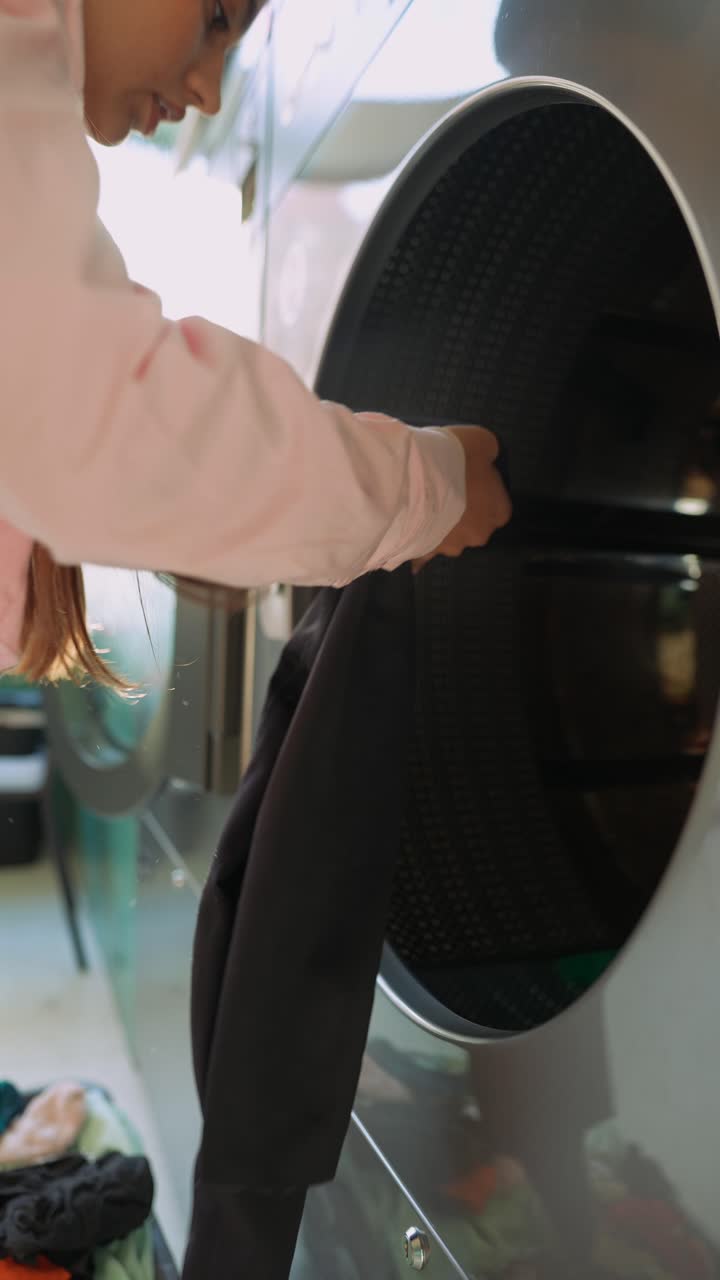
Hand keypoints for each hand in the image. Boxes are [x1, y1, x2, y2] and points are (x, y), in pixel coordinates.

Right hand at [412, 425, 511, 573]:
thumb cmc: (454, 461)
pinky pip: (425, 556)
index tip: (468, 481)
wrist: (414, 481)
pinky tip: (414, 563)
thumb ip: (488, 452)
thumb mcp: (482, 441)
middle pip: (473, 525)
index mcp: (498, 512)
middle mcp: (478, 534)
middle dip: (462, 513)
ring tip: (422, 507)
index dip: (482, 493)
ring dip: (440, 526)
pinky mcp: (426, 550)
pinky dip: (420, 557)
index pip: (498, 508)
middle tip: (444, 491)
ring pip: (449, 537)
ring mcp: (452, 546)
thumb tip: (486, 455)